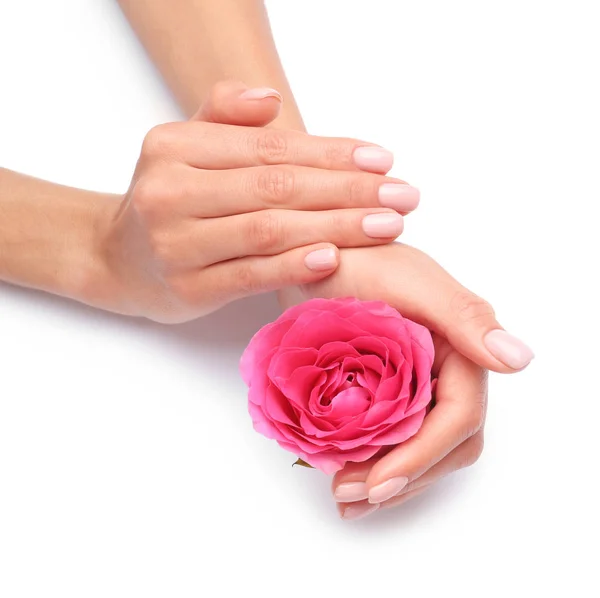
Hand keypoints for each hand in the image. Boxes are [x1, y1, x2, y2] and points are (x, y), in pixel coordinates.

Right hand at [98, 82, 419, 322]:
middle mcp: (170, 192)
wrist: (117, 260)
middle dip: (347, 190)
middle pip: (276, 187)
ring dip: (335, 227)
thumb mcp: (183, 146)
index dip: (330, 153)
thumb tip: (270, 100)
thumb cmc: (167, 200)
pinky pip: (248, 274)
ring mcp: (176, 244)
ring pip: (268, 230)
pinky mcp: (187, 289)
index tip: (382, 160)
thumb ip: (223, 116)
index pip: (268, 147)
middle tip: (402, 196)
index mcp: (174, 148)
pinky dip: (293, 265)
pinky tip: (334, 256)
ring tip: (387, 225)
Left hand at [281, 243, 532, 518]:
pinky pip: (391, 437)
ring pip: (419, 447)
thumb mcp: (408, 280)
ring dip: (387, 478)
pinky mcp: (388, 390)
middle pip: (443, 443)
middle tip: (350, 496)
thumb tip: (519, 359)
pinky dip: (371, 462)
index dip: (424, 456)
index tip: (379, 483)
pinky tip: (341, 476)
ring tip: (344, 498)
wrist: (314, 254)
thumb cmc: (359, 257)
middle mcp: (446, 371)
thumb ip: (463, 315)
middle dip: (403, 476)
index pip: (458, 417)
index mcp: (462, 349)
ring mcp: (417, 383)